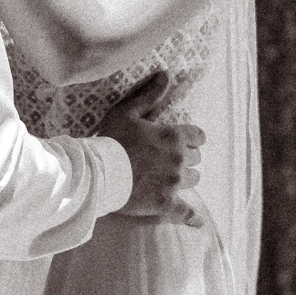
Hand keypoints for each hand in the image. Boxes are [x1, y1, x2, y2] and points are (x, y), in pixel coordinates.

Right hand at [99, 71, 204, 224]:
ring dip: (184, 178)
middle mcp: (179, 159)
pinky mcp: (166, 204)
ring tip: (168, 179)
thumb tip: (166, 74)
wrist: (97, 172)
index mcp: (174, 136)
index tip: (182, 140)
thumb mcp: (127, 111)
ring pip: (192, 180)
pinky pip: (186, 212)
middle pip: (196, 159)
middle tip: (168, 159)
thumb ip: (149, 94)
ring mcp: (174, 183)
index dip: (191, 137)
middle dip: (186, 157)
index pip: (198, 136)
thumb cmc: (111, 138)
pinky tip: (197, 220)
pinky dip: (192, 216)